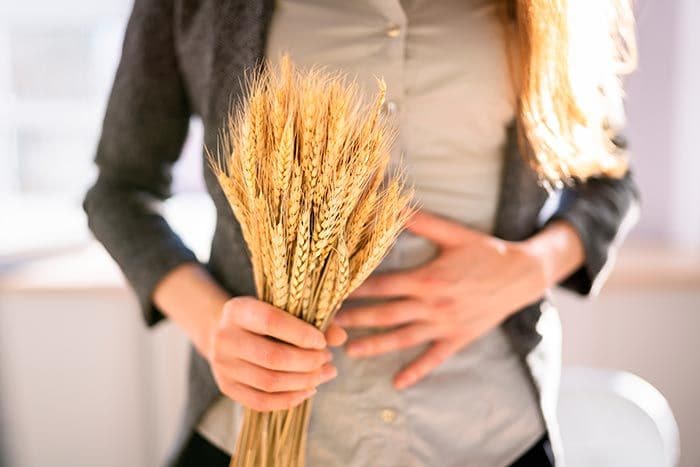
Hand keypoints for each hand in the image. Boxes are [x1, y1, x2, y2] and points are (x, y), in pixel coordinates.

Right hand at [207, 296, 346, 411]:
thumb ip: (312, 320)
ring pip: (269, 382)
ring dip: (304, 381)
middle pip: (272, 357)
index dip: (301, 334)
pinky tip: (309, 389)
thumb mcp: (282, 309)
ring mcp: (223, 366)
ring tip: (325, 373)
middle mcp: (225, 338)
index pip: (271, 321)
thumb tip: (341, 337)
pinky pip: (261, 402)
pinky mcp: (227, 388)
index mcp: (237, 310)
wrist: (227, 333)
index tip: (322, 341)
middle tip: (328, 359)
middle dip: (308, 361)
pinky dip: (290, 399)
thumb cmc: (263, 318)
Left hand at [334, 210, 556, 389]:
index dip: (356, 289)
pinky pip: (433, 358)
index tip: (333, 291)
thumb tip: (393, 203)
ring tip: (348, 351)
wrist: (523, 276)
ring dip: (374, 346)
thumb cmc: (485, 251)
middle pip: (386, 314)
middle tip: (327, 324)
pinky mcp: (457, 338)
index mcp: (428, 278)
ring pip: (402, 339)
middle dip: (355, 319)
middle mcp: (433, 305)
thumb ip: (421, 221)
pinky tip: (397, 383)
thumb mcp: (453, 233)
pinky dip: (415, 371)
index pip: (383, 285)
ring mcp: (445, 325)